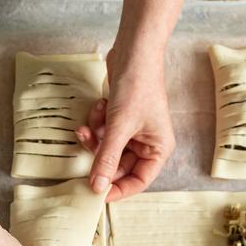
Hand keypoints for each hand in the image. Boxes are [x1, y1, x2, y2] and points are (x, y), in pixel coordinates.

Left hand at [76, 47, 175, 201]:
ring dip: (96, 136)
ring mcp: (133, 131)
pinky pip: (103, 133)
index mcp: (158, 149)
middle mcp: (148, 142)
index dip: (118, 189)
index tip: (96, 194)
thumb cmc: (137, 87)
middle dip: (101, 154)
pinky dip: (97, 123)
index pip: (139, 181)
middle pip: (119, 165)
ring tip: (93, 120)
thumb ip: (106, 159)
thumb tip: (96, 188)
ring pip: (107, 149)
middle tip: (87, 144)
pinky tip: (99, 106)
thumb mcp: (119, 127)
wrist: (134, 52)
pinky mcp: (120, 119)